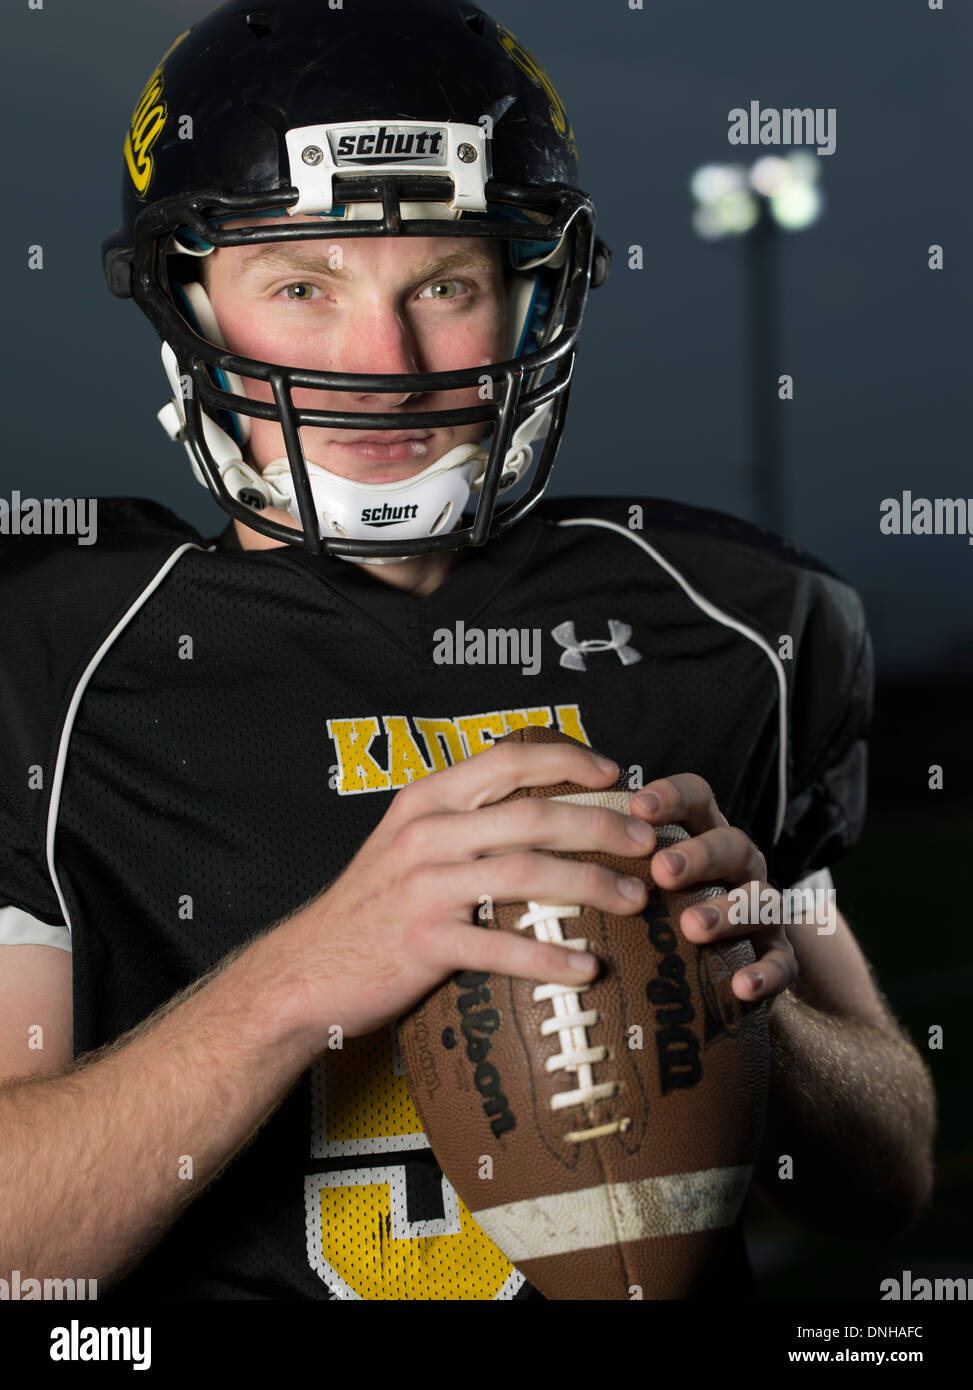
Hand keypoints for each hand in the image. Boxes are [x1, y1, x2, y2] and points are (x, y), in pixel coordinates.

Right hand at [275, 740, 657, 1048]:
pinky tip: (586, 968)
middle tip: (646, 842)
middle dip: (602, 825)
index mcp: (426, 799)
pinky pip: (501, 946)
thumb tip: (536, 803)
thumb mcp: (407, 840)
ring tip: (634, 900)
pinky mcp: (424, 942)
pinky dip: (550, 957)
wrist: (306, 968)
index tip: (615, 773)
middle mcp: (426, 833)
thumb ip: (462, 817)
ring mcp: (424, 887)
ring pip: (527, 873)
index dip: (568, 758)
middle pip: (533, 815)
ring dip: (592, 885)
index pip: (508, 758)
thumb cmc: (370, 905)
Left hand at [628, 774, 797, 1005]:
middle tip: (661, 871)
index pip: (697, 798)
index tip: (636, 808)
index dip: (671, 797)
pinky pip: (783, 961)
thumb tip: (542, 845)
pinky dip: (767, 973)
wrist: (737, 956)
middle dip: (697, 855)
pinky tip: (742, 987)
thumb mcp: (645, 873)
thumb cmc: (670, 905)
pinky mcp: (777, 953)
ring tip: (693, 927)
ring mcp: (763, 908)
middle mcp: (738, 864)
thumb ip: (612, 855)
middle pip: (730, 844)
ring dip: (729, 910)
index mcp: (704, 833)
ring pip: (760, 898)